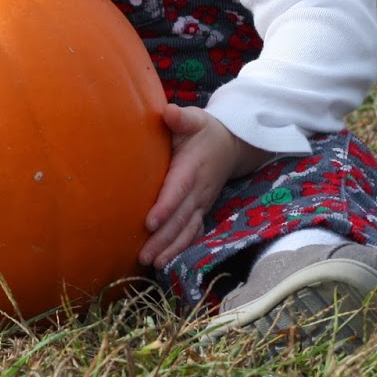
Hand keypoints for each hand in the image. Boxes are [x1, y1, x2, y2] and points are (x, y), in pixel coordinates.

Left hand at [138, 104, 269, 269]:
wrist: (232, 144)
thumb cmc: (204, 130)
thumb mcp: (195, 119)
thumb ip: (181, 118)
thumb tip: (168, 112)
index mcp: (192, 167)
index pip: (178, 190)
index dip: (165, 207)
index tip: (149, 222)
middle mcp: (199, 190)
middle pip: (181, 218)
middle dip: (163, 238)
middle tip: (144, 256)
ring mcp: (202, 202)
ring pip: (187, 230)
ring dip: (170, 248)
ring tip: (153, 264)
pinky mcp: (202, 209)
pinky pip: (193, 232)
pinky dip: (181, 248)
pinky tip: (167, 262)